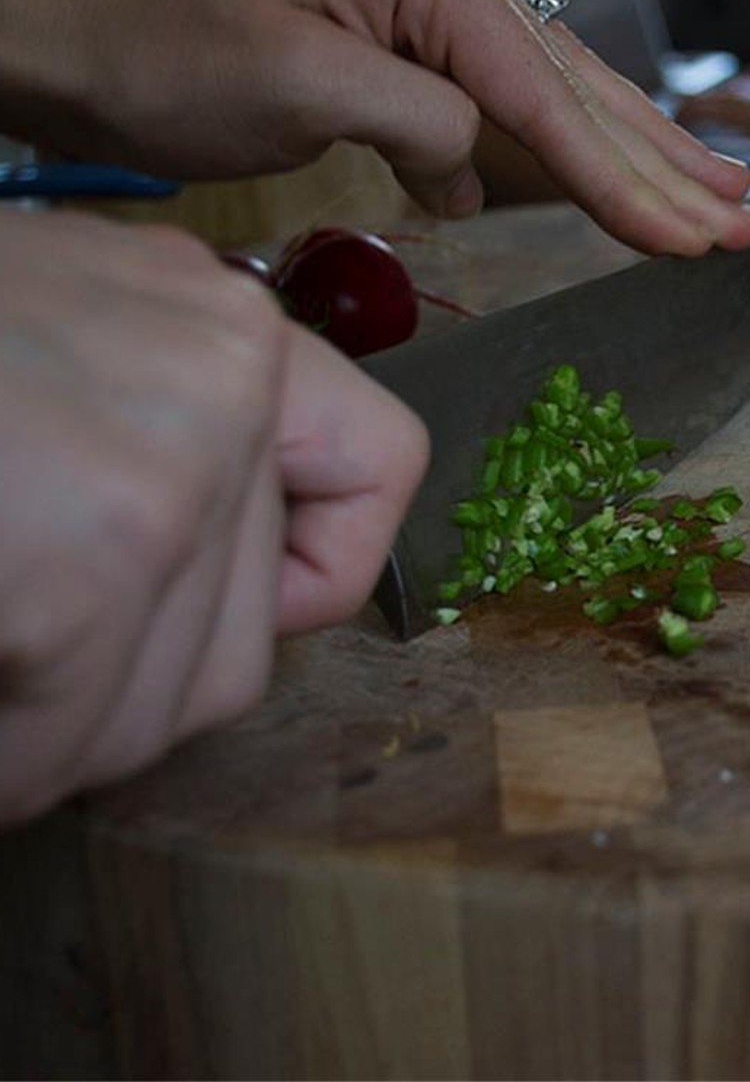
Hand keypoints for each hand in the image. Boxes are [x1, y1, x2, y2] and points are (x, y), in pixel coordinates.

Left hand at [0, 0, 749, 255]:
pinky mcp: (409, 58)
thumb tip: (469, 167)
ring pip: (558, 99)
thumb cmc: (160, 42)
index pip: (547, 98)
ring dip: (638, 156)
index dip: (624, 180)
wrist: (78, 25)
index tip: (689, 239)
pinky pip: (509, 111)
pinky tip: (602, 187)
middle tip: (741, 220)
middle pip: (579, 91)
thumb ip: (409, 116)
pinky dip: (565, 156)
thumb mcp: (288, 73)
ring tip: (711, 198)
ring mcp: (430, 21)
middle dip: (663, 166)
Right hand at [0, 208, 426, 826]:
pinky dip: (3, 759)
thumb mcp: (43, 354)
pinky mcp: (93, 562)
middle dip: (121, 689)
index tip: (236, 602)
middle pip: (247, 633)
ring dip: (54, 734)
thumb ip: (145, 438)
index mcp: (213, 324)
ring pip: (169, 707)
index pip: (376, 467)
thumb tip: (220, 584)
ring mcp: (168, 467)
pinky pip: (67, 738)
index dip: (310, 569)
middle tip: (24, 663)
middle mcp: (222, 373)